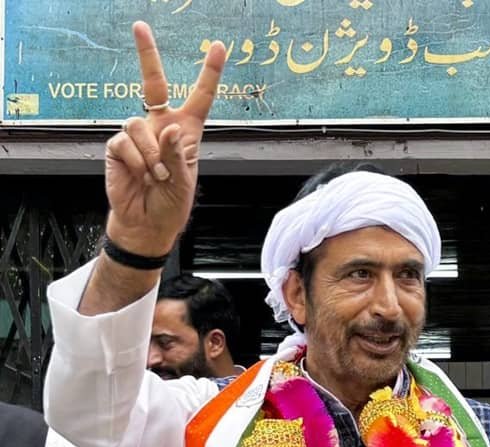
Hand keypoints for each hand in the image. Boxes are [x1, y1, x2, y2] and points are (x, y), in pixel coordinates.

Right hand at [105, 21, 224, 254]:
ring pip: (139, 123)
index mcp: (186, 131)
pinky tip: (140, 176)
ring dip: (150, 154)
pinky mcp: (117, 146)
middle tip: (140, 26)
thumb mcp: (185, 181)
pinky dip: (136, 161)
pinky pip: (125, 142)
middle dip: (147, 55)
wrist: (146, 223)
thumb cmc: (171, 203)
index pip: (199, 96)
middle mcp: (160, 126)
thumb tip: (167, 128)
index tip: (218, 46)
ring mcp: (137, 135)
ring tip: (156, 176)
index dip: (209, 72)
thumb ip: (178, 154)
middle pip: (153, 83)